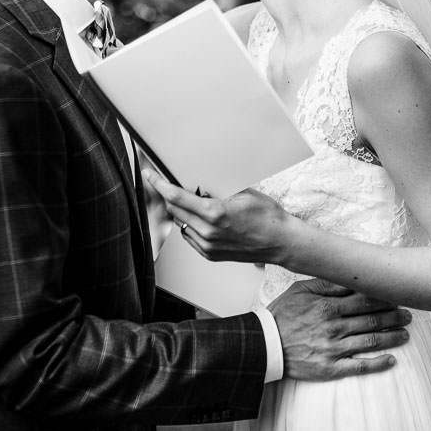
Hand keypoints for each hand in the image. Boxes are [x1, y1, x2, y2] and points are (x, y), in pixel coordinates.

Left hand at [145, 172, 291, 264]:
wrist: (280, 242)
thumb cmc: (267, 216)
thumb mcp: (243, 193)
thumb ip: (216, 190)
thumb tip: (197, 185)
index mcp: (214, 213)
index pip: (176, 197)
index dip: (159, 184)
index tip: (150, 176)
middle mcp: (208, 232)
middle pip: (174, 210)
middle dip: (168, 195)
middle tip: (166, 183)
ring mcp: (208, 246)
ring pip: (180, 223)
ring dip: (180, 210)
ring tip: (190, 200)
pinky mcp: (210, 254)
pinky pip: (190, 236)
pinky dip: (189, 224)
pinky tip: (198, 217)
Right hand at [267, 279, 411, 379]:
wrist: (265, 344)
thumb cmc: (282, 315)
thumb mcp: (300, 290)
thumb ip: (326, 284)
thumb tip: (349, 277)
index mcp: (328, 306)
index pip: (365, 299)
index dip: (385, 298)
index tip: (398, 297)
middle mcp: (334, 326)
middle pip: (372, 320)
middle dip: (394, 317)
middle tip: (409, 316)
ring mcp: (333, 349)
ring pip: (370, 342)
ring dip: (391, 338)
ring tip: (405, 335)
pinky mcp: (330, 368)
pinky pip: (359, 366)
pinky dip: (377, 364)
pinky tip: (391, 360)